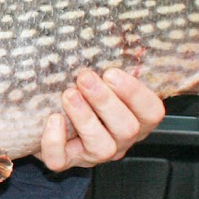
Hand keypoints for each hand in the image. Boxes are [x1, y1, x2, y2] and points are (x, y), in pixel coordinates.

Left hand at [36, 68, 164, 170]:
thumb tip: (103, 37)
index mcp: (135, 118)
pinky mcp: (66, 161)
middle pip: (127, 129)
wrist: (47, 118)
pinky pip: (61, 160)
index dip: (135, 93)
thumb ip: (108, 70)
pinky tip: (53, 119)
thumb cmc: (81, 93)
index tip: (112, 72)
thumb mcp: (101, 81)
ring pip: (101, 147)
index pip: (152, 112)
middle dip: (106, 101)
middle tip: (85, 78)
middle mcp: (119, 140)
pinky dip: (55, 141)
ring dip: (85, 118)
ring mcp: (93, 154)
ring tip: (69, 95)